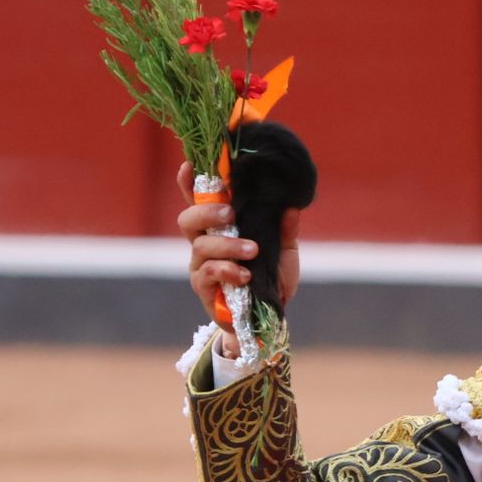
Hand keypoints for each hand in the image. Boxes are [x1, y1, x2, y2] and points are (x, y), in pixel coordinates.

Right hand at [176, 163, 301, 358]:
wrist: (267, 317)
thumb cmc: (270, 277)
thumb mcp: (284, 251)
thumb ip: (285, 230)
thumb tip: (292, 207)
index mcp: (221, 227)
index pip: (200, 200)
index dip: (191, 182)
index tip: (191, 164)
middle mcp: (205, 242)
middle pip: (188, 218)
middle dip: (206, 211)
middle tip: (230, 212)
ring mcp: (200, 264)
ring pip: (200, 245)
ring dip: (227, 245)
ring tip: (253, 250)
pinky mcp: (203, 287)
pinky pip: (207, 273)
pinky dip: (228, 270)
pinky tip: (246, 275)